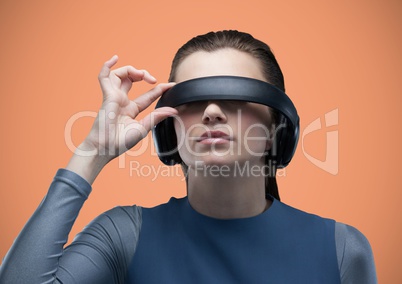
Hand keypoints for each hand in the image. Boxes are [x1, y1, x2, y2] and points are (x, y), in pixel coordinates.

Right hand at [67, 56, 176, 182]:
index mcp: (131, 110)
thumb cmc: (120, 142)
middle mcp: (122, 101)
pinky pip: (103, 76)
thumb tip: (174, 111)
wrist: (104, 148)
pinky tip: (114, 58)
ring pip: (121, 74)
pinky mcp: (107, 95)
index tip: (172, 85)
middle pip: (133, 80)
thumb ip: (157, 117)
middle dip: (144, 75)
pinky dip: (107, 65)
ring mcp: (113, 97)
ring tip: (142, 75)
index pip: (147, 96)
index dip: (159, 89)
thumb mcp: (143, 128)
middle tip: (153, 80)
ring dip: (132, 70)